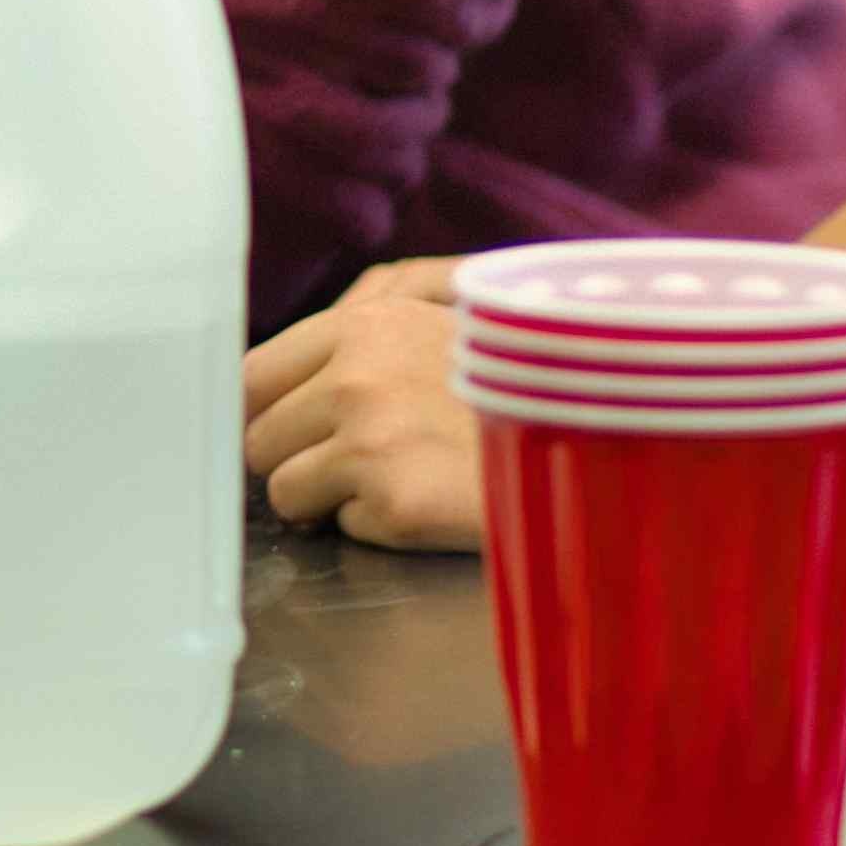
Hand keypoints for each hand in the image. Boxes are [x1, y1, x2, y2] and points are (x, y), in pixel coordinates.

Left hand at [241, 258, 485, 553]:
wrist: (594, 448)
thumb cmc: (514, 384)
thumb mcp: (443, 317)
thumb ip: (363, 322)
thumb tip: (272, 362)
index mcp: (362, 327)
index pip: (251, 376)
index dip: (262, 412)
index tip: (281, 431)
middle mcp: (355, 378)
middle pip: (258, 440)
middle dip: (295, 458)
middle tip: (354, 461)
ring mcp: (371, 442)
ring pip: (286, 491)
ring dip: (329, 497)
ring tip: (396, 479)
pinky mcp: (394, 502)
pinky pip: (344, 527)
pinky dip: (378, 526)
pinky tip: (430, 502)